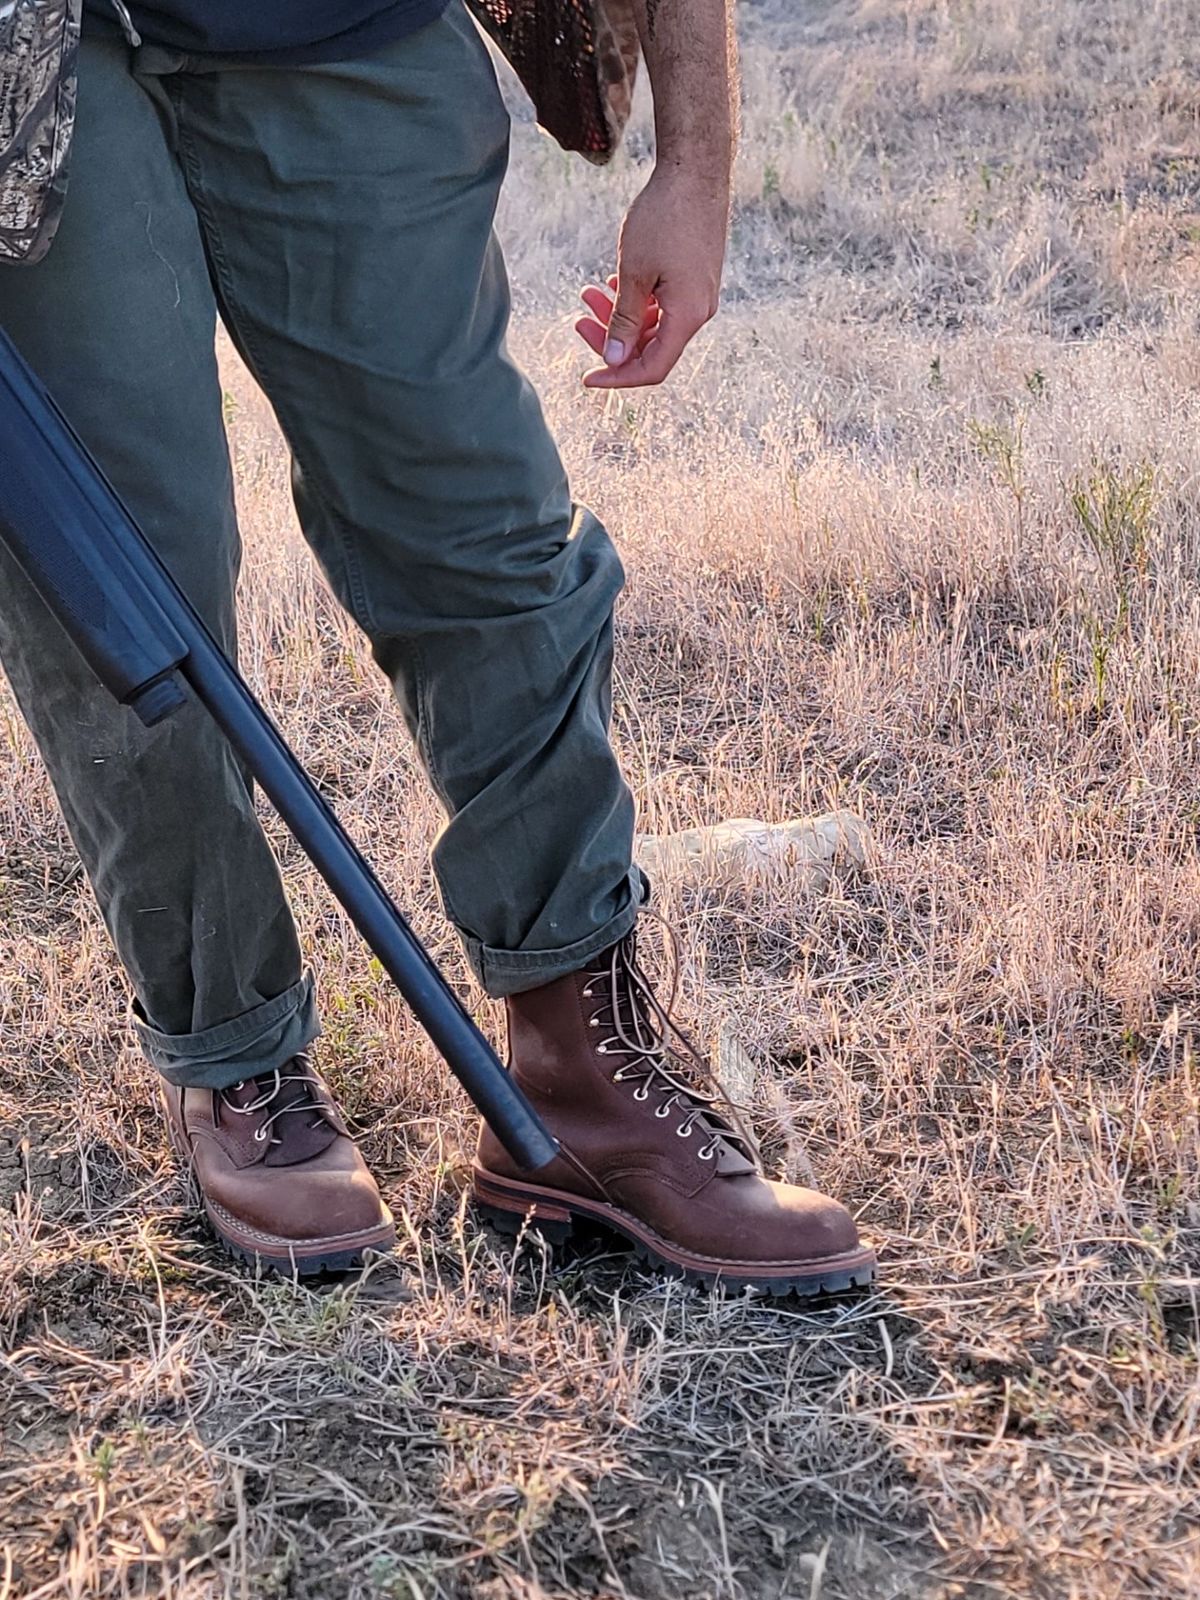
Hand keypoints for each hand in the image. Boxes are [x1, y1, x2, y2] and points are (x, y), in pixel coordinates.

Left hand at [576, 165, 728, 388]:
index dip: (618, 378)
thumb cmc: (665, 217)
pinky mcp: (695, 277)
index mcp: (687, 316)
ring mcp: (698, 294)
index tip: (587, 377)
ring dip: (620, 315)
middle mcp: (698, 311)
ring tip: (589, 293)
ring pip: (654, 323)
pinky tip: (614, 283)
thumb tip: (614, 358)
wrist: (696, 171)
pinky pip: (663, 304)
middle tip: (578, 321)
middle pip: (651, 347)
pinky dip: (637, 301)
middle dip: (611, 340)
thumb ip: (624, 320)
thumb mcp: (634, 273)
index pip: (652, 368)